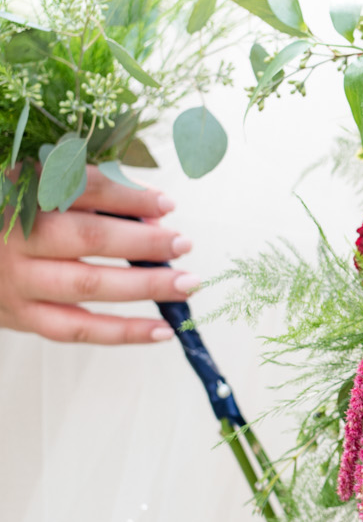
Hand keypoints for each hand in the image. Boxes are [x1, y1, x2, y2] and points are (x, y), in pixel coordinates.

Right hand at [0, 168, 196, 344]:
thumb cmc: (18, 222)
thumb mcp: (44, 192)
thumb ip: (98, 196)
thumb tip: (157, 214)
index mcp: (22, 194)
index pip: (82, 189)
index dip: (129, 196)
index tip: (168, 204)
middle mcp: (16, 237)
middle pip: (88, 237)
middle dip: (143, 241)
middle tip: (183, 243)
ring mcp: (17, 281)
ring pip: (86, 284)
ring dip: (143, 285)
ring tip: (186, 283)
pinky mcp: (22, 316)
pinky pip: (78, 329)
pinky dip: (123, 332)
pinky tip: (162, 330)